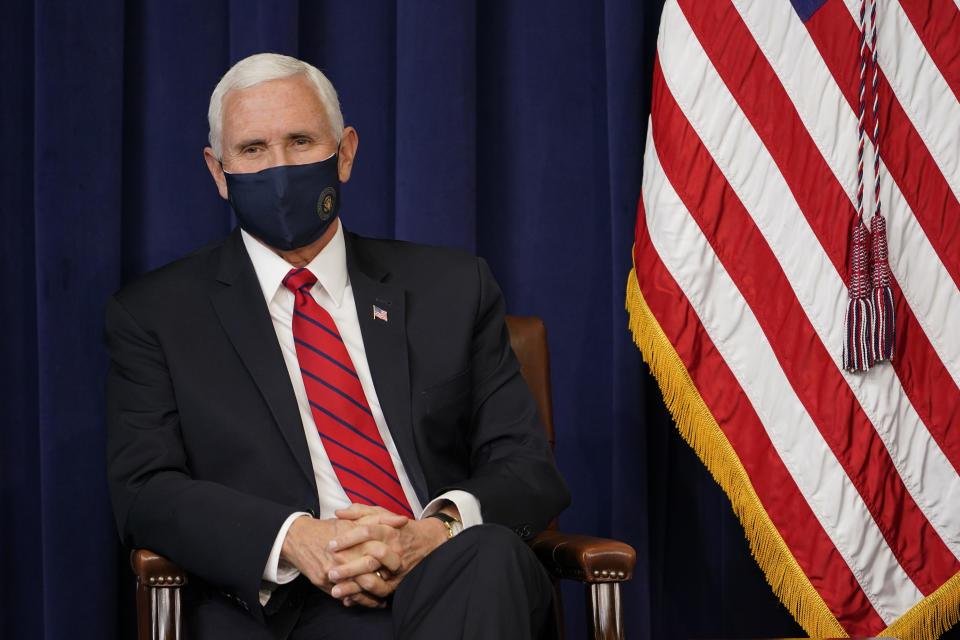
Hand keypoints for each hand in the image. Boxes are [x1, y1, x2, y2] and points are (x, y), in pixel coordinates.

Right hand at [280, 514, 401, 606]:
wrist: (300, 537)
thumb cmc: (330, 528)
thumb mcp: (355, 520)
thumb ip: (380, 518)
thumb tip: (403, 520)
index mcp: (354, 539)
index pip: (379, 553)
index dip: (391, 560)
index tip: (400, 565)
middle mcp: (344, 556)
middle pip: (369, 573)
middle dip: (384, 580)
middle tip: (393, 585)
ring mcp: (333, 571)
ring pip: (357, 588)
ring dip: (372, 595)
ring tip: (382, 599)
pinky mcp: (324, 582)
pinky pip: (344, 594)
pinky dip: (357, 600)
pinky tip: (367, 602)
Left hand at [326, 504, 451, 605]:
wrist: (426, 542)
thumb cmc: (397, 527)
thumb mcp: (381, 514)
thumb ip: (359, 511)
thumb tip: (338, 513)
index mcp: (389, 530)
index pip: (366, 533)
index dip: (347, 539)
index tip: (330, 545)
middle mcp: (394, 551)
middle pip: (369, 560)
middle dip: (348, 568)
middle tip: (330, 571)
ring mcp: (396, 569)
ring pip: (374, 580)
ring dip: (353, 587)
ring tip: (335, 590)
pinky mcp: (396, 583)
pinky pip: (379, 593)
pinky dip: (364, 598)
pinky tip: (348, 599)